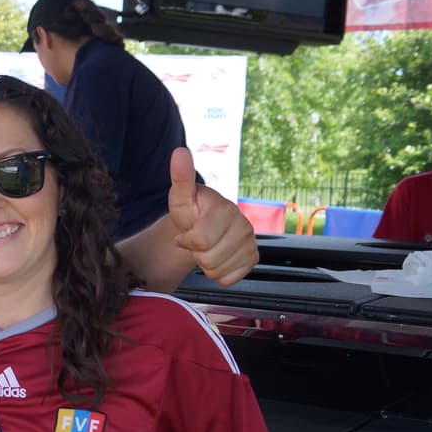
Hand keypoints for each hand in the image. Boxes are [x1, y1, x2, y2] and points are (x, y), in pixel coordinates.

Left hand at [167, 147, 257, 285]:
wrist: (203, 225)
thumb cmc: (191, 211)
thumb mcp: (181, 196)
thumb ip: (180, 177)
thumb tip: (179, 152)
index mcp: (225, 209)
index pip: (200, 240)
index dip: (186, 241)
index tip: (184, 232)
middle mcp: (244, 225)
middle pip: (208, 259)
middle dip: (196, 253)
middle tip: (196, 241)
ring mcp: (250, 243)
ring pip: (217, 271)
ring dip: (205, 264)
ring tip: (206, 248)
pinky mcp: (252, 258)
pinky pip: (228, 280)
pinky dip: (218, 274)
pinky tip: (217, 257)